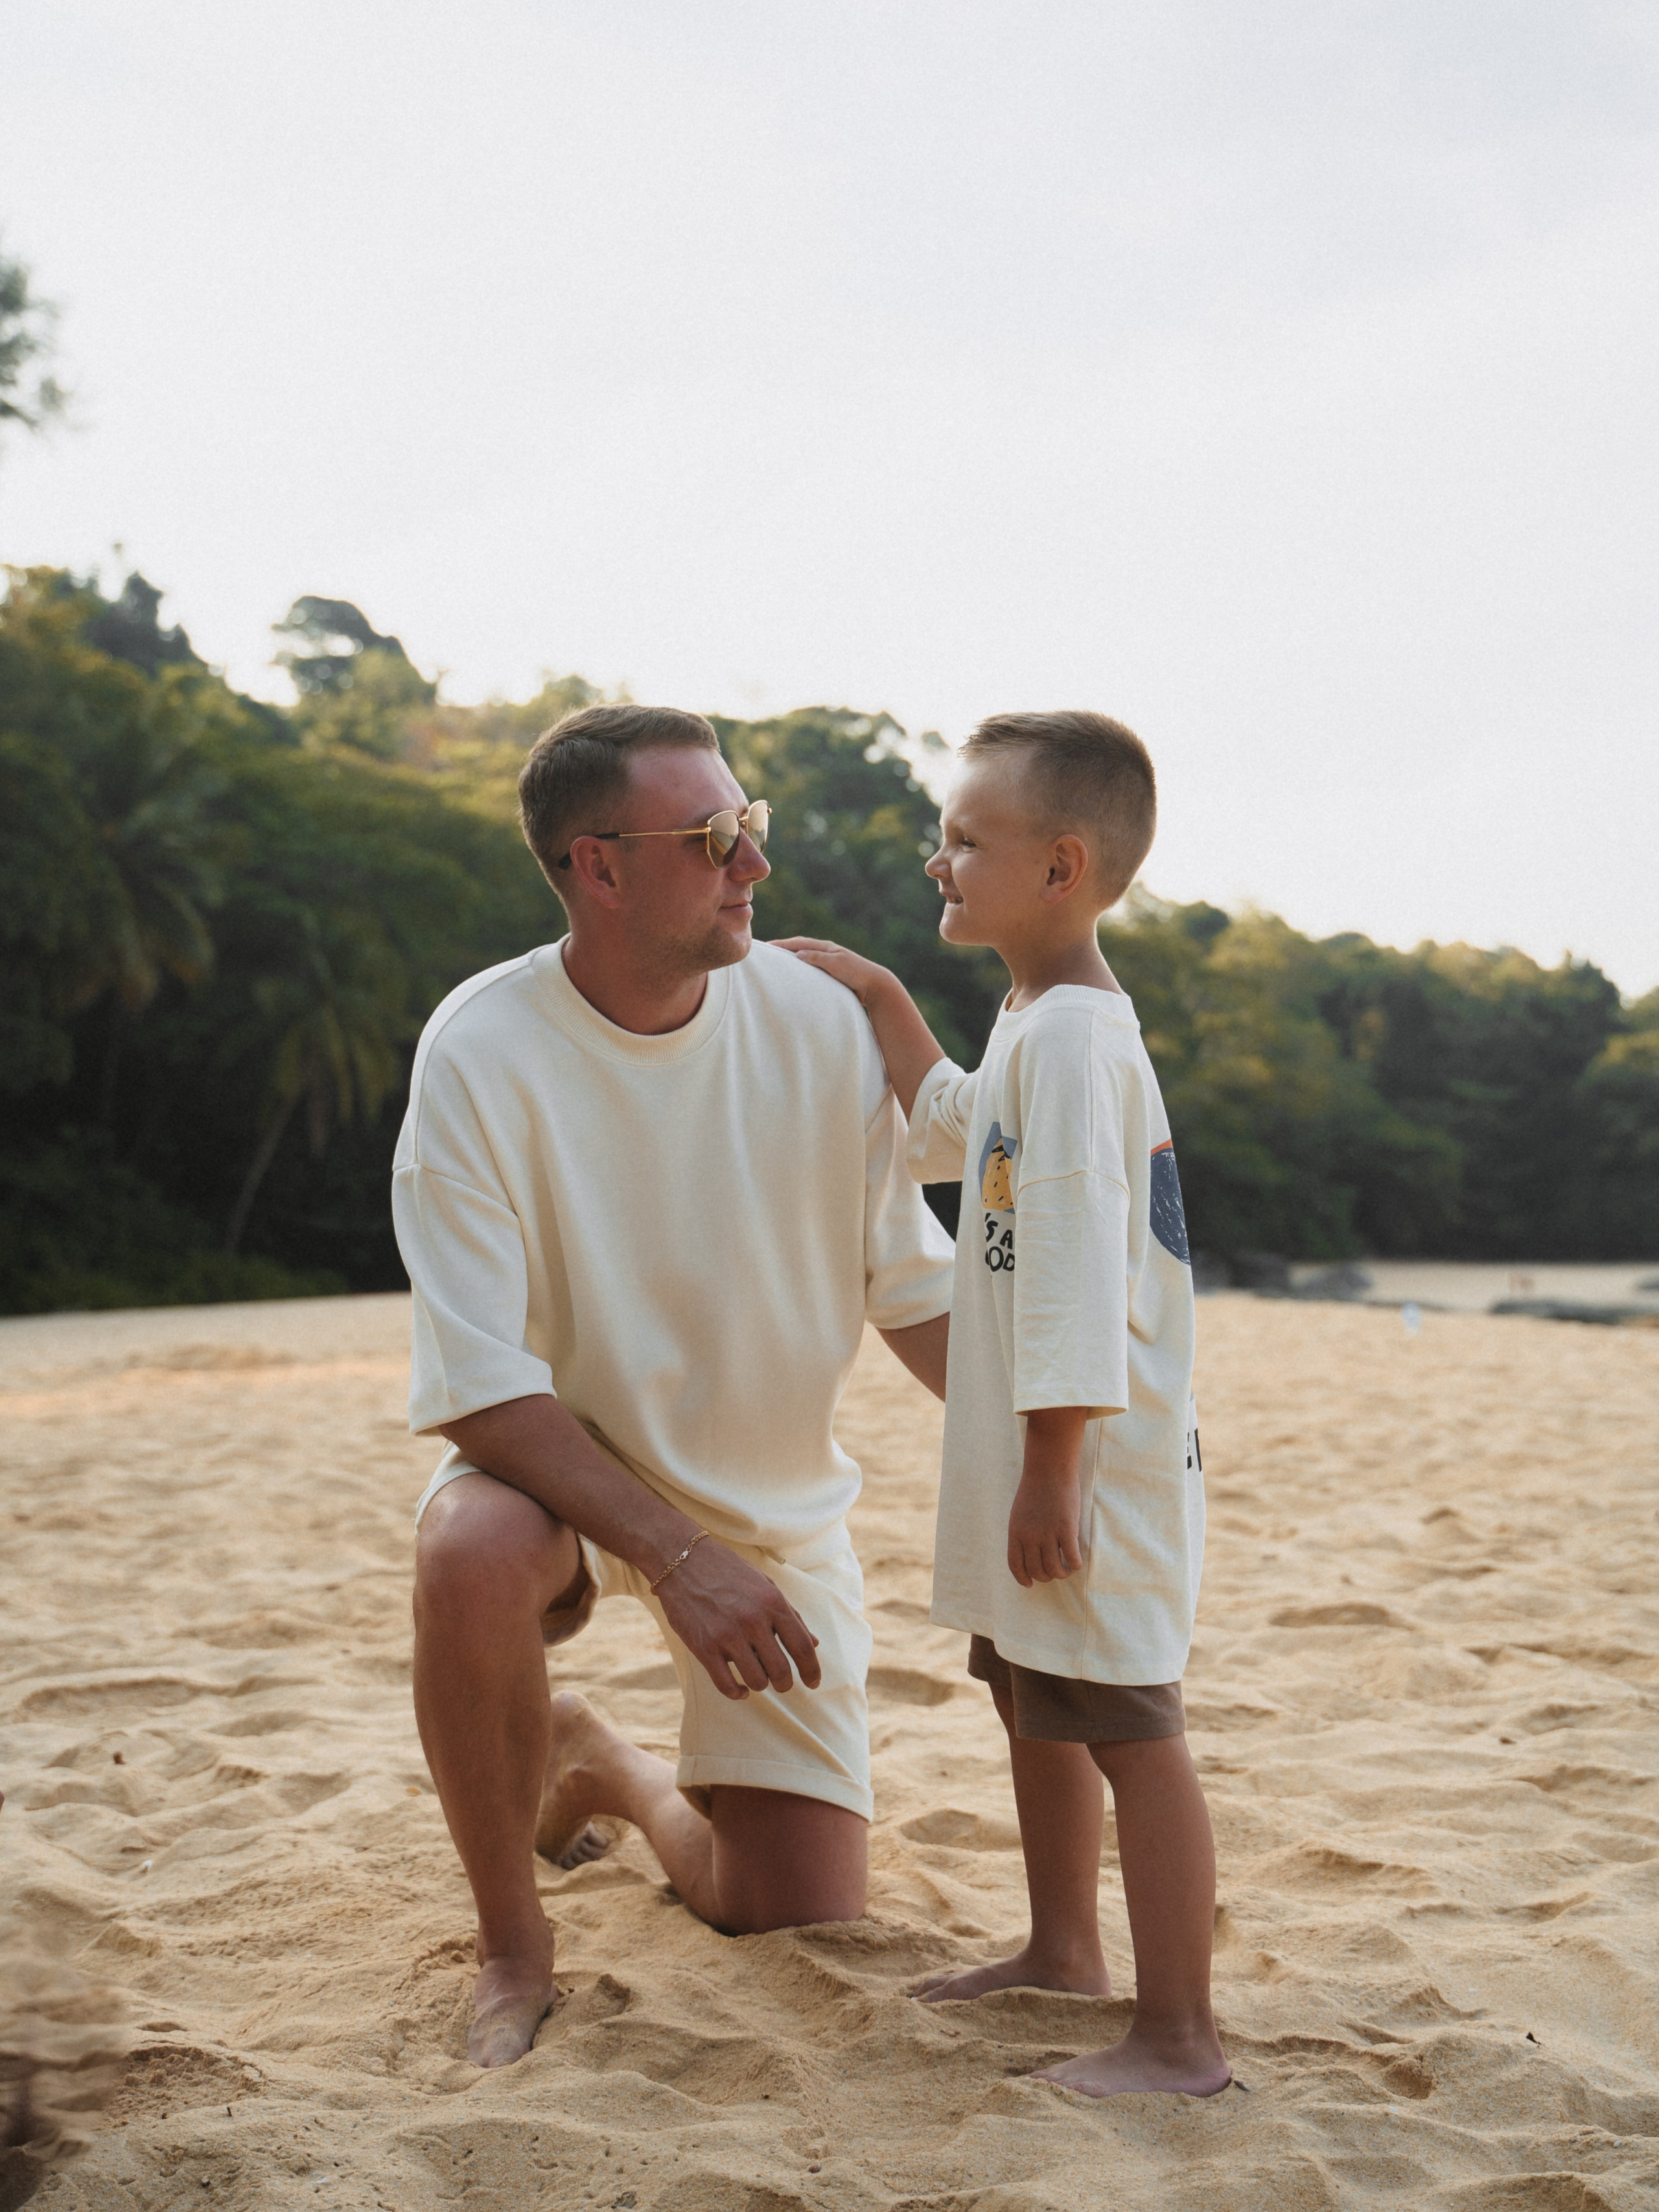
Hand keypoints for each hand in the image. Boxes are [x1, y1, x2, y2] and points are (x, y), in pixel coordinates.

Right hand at [652, 1537, 821, 1699]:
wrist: (683, 1560)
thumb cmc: (729, 1571)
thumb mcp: (766, 1585)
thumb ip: (791, 1615)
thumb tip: (814, 1643)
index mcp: (773, 1603)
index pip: (803, 1647)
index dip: (812, 1671)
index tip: (813, 1683)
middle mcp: (753, 1620)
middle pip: (781, 1671)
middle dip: (785, 1684)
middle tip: (782, 1683)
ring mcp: (727, 1635)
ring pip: (756, 1681)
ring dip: (760, 1684)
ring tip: (757, 1677)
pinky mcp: (704, 1647)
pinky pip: (726, 1685)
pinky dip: (736, 1693)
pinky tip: (739, 1689)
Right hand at [773, 937, 892, 1008]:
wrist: (875, 985)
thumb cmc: (856, 973)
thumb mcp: (836, 963)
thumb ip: (817, 958)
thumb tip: (798, 954)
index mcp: (826, 947)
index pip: (799, 943)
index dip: (782, 944)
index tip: (767, 946)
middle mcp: (826, 953)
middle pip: (800, 948)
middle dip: (784, 950)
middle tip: (767, 953)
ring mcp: (829, 963)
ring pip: (805, 959)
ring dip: (792, 960)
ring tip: (776, 964)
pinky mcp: (832, 974)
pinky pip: (811, 970)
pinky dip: (801, 971)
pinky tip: (795, 977)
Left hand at [1007, 1469, 1083, 1587]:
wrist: (1049, 1469)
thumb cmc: (1035, 1489)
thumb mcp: (1019, 1513)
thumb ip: (1022, 1533)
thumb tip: (1030, 1553)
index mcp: (1015, 1532)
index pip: (1015, 1565)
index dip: (1022, 1578)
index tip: (1030, 1584)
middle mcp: (1029, 1536)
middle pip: (1037, 1570)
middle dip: (1047, 1576)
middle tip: (1055, 1571)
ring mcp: (1048, 1533)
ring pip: (1055, 1569)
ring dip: (1062, 1573)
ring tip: (1067, 1569)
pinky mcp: (1066, 1529)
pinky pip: (1072, 1558)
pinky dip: (1075, 1565)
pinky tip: (1077, 1562)